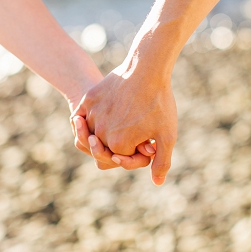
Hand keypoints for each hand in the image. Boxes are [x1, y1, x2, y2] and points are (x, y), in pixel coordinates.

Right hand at [71, 63, 177, 184]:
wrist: (147, 68)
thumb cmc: (159, 102)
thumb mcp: (167, 135)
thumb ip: (162, 162)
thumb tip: (157, 183)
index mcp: (119, 145)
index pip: (121, 158)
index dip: (136, 152)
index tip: (147, 141)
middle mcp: (101, 133)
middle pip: (106, 146)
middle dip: (121, 141)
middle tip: (136, 126)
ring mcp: (92, 115)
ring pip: (93, 131)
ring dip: (104, 130)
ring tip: (122, 118)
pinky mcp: (88, 100)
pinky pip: (83, 115)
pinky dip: (89, 117)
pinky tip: (101, 112)